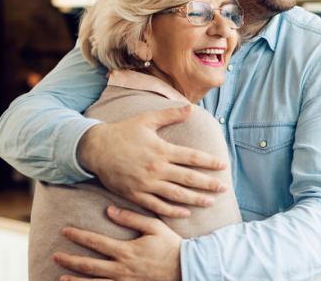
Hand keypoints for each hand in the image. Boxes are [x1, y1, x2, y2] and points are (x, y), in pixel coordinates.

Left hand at [54, 206, 181, 280]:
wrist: (187, 268)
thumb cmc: (171, 245)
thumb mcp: (153, 226)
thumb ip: (131, 218)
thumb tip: (110, 210)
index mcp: (126, 251)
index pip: (96, 242)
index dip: (79, 236)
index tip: (65, 231)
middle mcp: (122, 269)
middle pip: (89, 266)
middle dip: (70, 260)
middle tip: (55, 255)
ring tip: (61, 280)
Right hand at [77, 105, 227, 217]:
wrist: (95, 148)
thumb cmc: (123, 132)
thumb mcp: (146, 120)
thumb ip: (170, 115)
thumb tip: (190, 108)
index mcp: (161, 149)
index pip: (192, 157)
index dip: (209, 162)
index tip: (223, 166)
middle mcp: (156, 168)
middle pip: (188, 178)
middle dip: (209, 184)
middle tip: (224, 188)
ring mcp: (146, 183)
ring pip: (176, 195)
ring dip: (195, 199)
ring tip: (211, 202)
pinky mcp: (136, 195)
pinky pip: (157, 206)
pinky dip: (173, 211)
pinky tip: (185, 213)